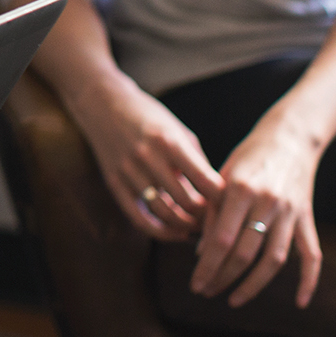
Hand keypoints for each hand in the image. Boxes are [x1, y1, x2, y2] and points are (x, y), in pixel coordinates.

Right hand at [70, 76, 223, 240]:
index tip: (232, 204)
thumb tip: (217, 194)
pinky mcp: (114, 183)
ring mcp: (128, 171)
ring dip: (186, 226)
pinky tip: (176, 232)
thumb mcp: (178, 130)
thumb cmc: (148, 116)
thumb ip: (196, 161)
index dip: (223, 198)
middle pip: (187, 201)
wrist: (103, 104)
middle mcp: (148, 157)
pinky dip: (160, 231)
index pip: (205, 180)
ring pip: (164, 213)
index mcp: (169, 141)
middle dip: (206, 216)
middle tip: (217, 220)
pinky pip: (138, 218)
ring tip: (199, 227)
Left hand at [189, 116, 323, 307]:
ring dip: (253, 285)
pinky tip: (300, 302)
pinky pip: (311, 254)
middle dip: (223, 278)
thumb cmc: (249, 155)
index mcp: (242, 189)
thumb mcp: (223, 175)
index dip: (207, 266)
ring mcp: (291, 213)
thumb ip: (212, 211)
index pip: (221, 239)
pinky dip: (308, 280)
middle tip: (206, 292)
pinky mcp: (306, 218)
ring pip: (274, 260)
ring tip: (234, 299)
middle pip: (245, 254)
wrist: (290, 137)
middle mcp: (268, 203)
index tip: (195, 284)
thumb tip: (201, 251)